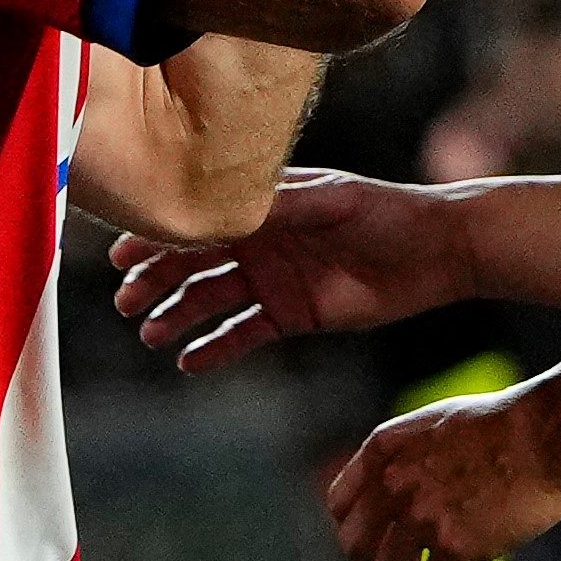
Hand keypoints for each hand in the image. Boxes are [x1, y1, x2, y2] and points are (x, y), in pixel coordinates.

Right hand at [110, 169, 476, 372]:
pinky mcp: (290, 316)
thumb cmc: (385, 211)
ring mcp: (271, 280)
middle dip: (154, 282)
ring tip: (153, 336)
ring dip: (177, 316)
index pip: (196, 222)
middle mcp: (257, 242)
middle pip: (191, 263)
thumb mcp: (331, 199)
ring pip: (208, 301)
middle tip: (127, 303)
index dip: (156, 237)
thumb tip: (221, 207)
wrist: (438, 251)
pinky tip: (190, 361)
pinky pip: (242, 334)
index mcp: (260, 207)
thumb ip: (277, 204)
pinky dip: (215, 348)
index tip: (122, 257)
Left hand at [328, 383, 560, 560]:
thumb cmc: (511, 425)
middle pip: (355, 545)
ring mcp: (420, 513)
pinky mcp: (454, 542)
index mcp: (384, 450)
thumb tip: (403, 503)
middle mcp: (391, 482)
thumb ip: (408, 459)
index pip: (340, 506)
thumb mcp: (436, 426)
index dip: (357, 533)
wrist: (553, 431)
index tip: (378, 548)